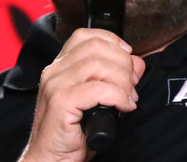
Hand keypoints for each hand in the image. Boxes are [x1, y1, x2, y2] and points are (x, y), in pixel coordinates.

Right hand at [20, 28, 145, 161]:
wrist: (49, 160)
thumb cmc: (73, 132)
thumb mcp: (97, 99)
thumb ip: (115, 77)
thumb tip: (137, 63)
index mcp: (60, 66)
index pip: (87, 36)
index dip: (113, 42)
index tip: (128, 58)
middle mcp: (54, 71)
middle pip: (97, 47)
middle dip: (123, 64)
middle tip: (132, 86)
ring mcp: (55, 85)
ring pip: (99, 65)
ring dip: (123, 81)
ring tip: (128, 99)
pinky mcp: (60, 103)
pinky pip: (98, 89)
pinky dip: (118, 96)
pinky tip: (124, 107)